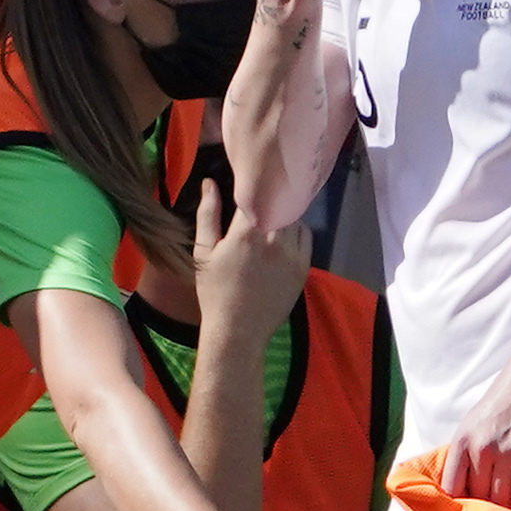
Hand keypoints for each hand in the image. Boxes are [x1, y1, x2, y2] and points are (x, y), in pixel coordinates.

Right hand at [190, 186, 309, 344]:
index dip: (253, 182)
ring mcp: (293, 253)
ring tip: (271, 215)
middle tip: (262, 195)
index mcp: (247, 231)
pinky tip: (283, 236)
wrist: (237, 330)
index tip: (248, 179)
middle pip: (280, 200)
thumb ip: (208, 214)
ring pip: (295, 215)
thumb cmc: (215, 291)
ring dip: (284, 211)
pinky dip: (296, 229)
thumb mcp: (204, 252)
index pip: (257, 190)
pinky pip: (306, 235)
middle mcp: (275, 238)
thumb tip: (210, 183)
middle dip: (271, 195)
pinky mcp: (304, 266)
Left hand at [442, 357, 510, 510]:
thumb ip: (464, 451)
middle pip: (477, 495)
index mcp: (461, 441)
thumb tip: (458, 483)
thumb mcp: (471, 424)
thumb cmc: (499, 403)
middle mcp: (480, 449)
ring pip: (499, 498)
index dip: (455, 504)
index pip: (451, 485)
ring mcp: (505, 453)